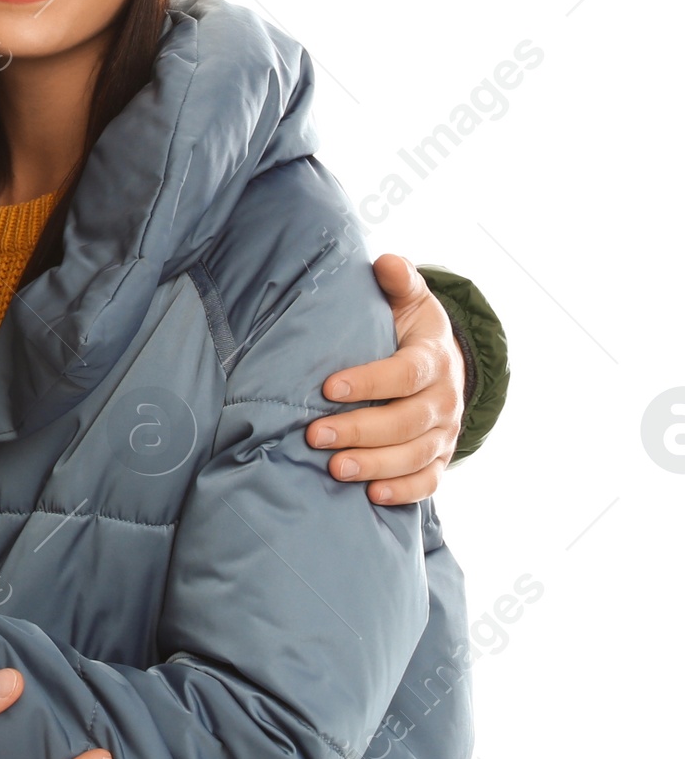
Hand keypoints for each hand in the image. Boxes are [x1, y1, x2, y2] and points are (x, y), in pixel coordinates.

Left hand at [308, 253, 464, 506]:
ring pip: (415, 455)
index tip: (328, 388)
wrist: (444, 362)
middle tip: (315, 435)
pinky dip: (404, 492)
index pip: (405, 373)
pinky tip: (372, 497)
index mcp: (434, 357)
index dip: (370, 382)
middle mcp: (444, 398)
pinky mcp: (440, 457)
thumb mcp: (409, 299)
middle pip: (407, 421)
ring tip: (335, 470)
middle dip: (361, 431)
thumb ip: (398, 280)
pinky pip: (429, 481)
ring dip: (375, 465)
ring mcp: (445, 432)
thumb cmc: (409, 328)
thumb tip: (386, 261)